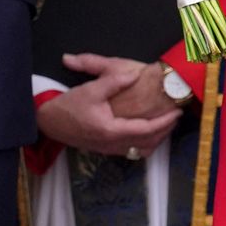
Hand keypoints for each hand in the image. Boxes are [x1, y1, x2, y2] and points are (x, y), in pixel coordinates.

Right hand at [36, 53, 180, 156]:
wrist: (48, 122)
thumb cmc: (69, 106)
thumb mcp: (90, 89)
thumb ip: (113, 81)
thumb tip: (133, 74)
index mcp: (111, 130)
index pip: (146, 129)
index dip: (164, 122)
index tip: (177, 112)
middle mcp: (113, 144)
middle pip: (148, 143)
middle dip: (165, 131)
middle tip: (177, 116)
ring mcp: (109, 149)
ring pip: (141, 150)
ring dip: (156, 139)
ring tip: (166, 125)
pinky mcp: (106, 150)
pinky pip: (132, 151)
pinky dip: (145, 143)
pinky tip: (148, 133)